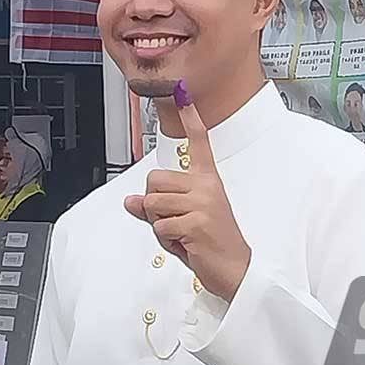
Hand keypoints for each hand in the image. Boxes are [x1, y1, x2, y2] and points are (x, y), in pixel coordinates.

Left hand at [123, 91, 250, 301]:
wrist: (235, 270)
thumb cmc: (212, 245)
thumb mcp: (182, 221)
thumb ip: (156, 209)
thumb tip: (130, 201)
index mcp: (207, 181)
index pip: (198, 143)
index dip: (190, 118)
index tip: (183, 94)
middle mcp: (206, 186)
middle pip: (154, 180)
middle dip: (153, 203)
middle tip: (174, 220)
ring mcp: (202, 202)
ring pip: (153, 203)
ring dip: (159, 224)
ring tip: (182, 233)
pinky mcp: (196, 221)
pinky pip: (160, 225)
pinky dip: (166, 238)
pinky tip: (186, 243)